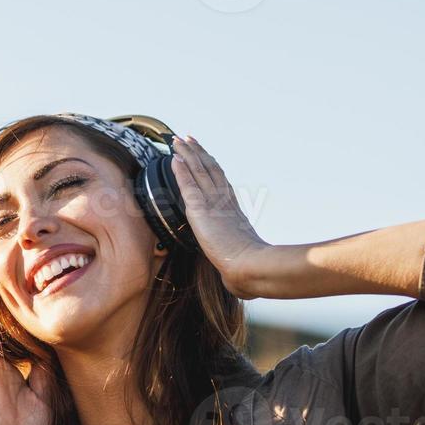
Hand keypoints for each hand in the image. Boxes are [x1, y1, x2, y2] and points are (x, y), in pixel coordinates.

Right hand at [0, 305, 56, 424]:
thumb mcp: (45, 401)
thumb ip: (45, 374)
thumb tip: (47, 352)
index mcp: (17, 377)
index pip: (26, 351)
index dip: (33, 339)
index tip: (43, 326)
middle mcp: (2, 367)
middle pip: (5, 339)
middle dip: (8, 323)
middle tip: (16, 302)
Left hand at [170, 135, 270, 297]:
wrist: (250, 267)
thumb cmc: (249, 272)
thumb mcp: (238, 264)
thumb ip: (233, 269)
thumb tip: (235, 286)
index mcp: (233, 212)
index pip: (219, 183)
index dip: (210, 168)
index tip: (203, 155)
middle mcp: (224, 202)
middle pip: (209, 170)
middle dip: (197, 153)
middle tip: (188, 138)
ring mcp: (213, 204)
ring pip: (198, 171)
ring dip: (188, 154)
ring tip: (178, 140)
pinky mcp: (201, 209)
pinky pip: (188, 184)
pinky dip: (181, 169)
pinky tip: (174, 157)